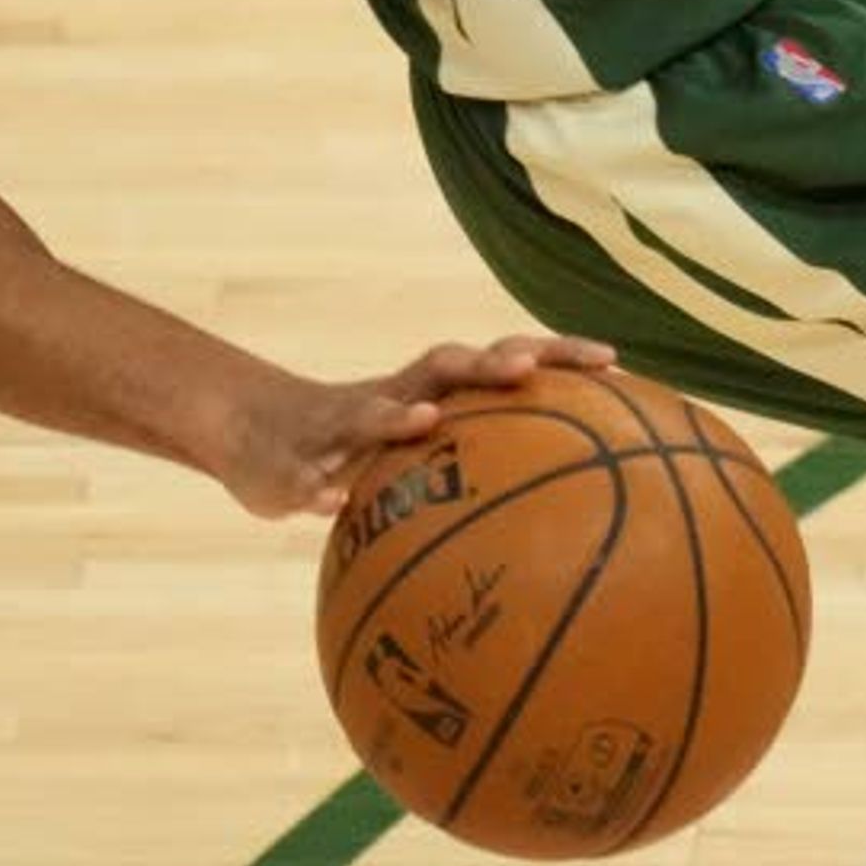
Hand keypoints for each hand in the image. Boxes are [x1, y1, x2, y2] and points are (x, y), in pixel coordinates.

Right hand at [205, 332, 614, 519]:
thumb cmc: (360, 451)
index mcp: (433, 390)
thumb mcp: (420, 460)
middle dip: (488, 362)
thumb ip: (484, 469)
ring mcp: (338, 426)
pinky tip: (331, 500)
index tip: (615, 362)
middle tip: (529, 367)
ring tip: (425, 419)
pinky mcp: (291, 466)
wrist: (250, 432)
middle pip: (447, 365)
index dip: (557, 356)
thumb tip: (575, 510)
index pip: (504, 359)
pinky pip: (305, 475)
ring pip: (369, 410)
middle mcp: (393, 396)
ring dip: (396, 414)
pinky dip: (318, 484)